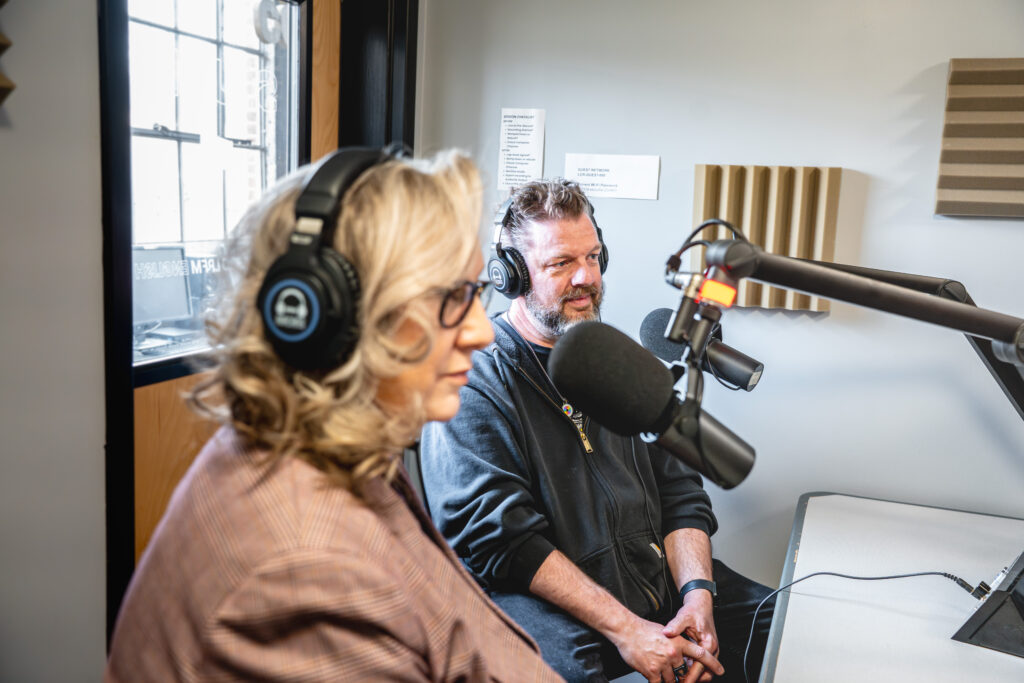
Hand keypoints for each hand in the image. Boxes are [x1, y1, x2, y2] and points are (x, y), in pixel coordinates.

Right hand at [608, 614, 722, 682]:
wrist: (626, 630)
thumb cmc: (643, 630)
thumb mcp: (666, 632)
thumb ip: (676, 644)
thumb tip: (683, 653)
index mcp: (679, 642)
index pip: (701, 655)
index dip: (712, 664)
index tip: (720, 670)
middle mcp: (673, 653)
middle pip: (685, 673)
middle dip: (683, 677)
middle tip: (679, 675)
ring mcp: (663, 663)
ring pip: (672, 680)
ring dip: (669, 680)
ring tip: (661, 671)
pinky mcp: (651, 672)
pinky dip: (657, 682)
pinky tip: (654, 677)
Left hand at [663, 590, 719, 681]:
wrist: (700, 605)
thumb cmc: (694, 611)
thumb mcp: (683, 616)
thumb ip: (675, 625)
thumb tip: (666, 632)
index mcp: (708, 643)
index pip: (701, 666)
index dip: (691, 676)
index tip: (682, 682)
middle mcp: (712, 649)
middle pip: (706, 673)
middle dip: (694, 680)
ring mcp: (709, 651)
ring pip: (705, 671)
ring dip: (693, 676)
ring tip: (679, 680)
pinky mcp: (705, 651)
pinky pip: (701, 665)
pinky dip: (693, 670)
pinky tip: (681, 671)